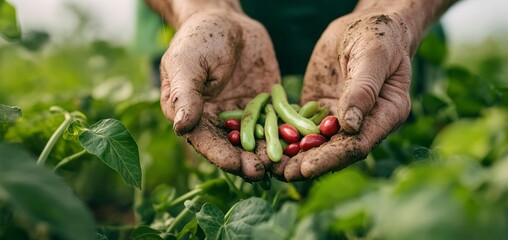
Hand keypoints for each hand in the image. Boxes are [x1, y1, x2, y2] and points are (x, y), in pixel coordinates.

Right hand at [159, 8, 279, 180]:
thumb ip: (186, 95)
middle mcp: (221, 122)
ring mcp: (246, 115)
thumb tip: (182, 127)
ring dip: (271, 152)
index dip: (222, 156)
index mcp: (196, 117)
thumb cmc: (198, 40)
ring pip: (260, 139)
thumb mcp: (186, 64)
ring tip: (285, 163)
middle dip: (248, 161)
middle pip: (235, 148)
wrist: (227, 20)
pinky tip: (303, 140)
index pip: (208, 143)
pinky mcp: (268, 105)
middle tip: (263, 172)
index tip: (236, 166)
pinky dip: (290, 131)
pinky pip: (279, 120)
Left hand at [278, 8, 414, 180]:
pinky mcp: (322, 108)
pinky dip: (287, 134)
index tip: (307, 166)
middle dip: (308, 163)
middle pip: (335, 150)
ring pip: (318, 142)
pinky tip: (267, 142)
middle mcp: (365, 122)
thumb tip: (349, 125)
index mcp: (386, 114)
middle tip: (282, 173)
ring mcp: (341, 117)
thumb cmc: (378, 35)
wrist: (366, 23)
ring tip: (271, 166)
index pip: (358, 144)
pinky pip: (303, 124)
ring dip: (295, 155)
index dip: (331, 158)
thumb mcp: (372, 56)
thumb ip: (363, 89)